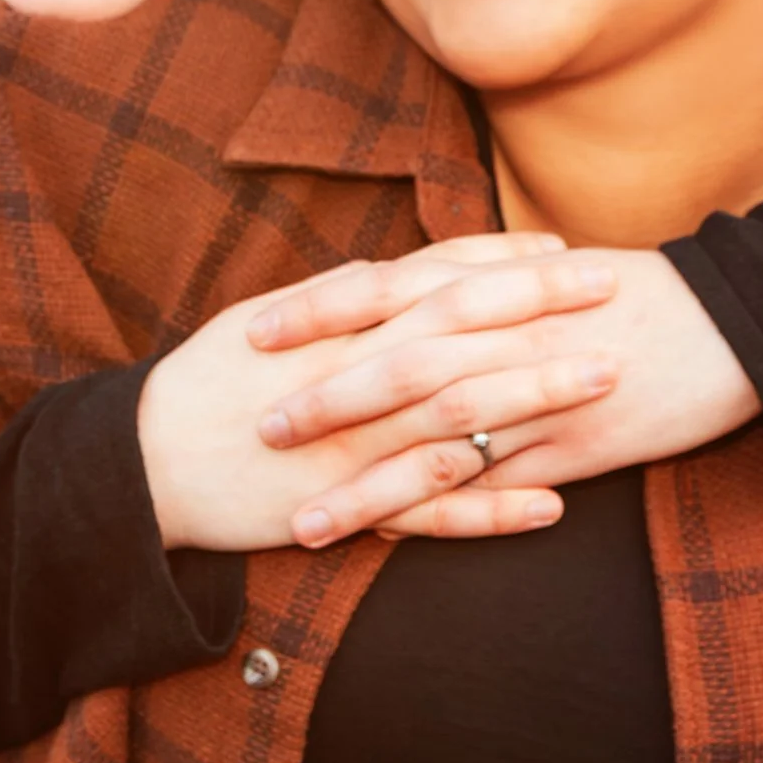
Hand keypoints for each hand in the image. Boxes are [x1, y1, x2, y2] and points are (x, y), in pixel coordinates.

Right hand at [138, 234, 623, 550]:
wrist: (148, 465)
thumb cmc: (206, 383)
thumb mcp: (264, 320)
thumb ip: (332, 298)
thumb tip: (386, 269)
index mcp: (340, 326)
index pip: (438, 280)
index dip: (506, 263)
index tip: (568, 248)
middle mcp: (358, 377)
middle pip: (465, 334)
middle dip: (544, 311)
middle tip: (615, 291)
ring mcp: (359, 446)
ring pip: (462, 415)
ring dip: (537, 397)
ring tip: (605, 379)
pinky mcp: (351, 509)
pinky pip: (433, 513)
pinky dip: (493, 510)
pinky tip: (553, 505)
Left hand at [250, 245, 759, 541]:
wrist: (743, 320)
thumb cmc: (648, 291)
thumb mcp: (557, 272)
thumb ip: (486, 281)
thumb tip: (422, 285)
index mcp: (496, 283)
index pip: (386, 289)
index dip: (316, 312)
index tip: (252, 332)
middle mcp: (507, 334)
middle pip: (396, 366)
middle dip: (323, 401)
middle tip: (258, 429)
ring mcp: (542, 392)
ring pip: (435, 440)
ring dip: (365, 484)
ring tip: (305, 520)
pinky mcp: (578, 447)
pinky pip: (496, 486)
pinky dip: (443, 515)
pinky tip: (397, 543)